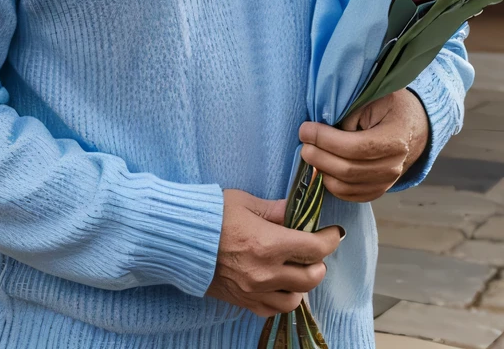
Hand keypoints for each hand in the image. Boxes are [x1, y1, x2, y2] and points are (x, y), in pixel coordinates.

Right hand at [205, 189, 341, 316]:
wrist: (178, 238)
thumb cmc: (210, 214)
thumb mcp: (245, 203)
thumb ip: (276, 210)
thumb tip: (298, 211)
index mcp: (268, 243)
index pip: (315, 248)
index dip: (330, 239)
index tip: (334, 233)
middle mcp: (265, 272)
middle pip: (311, 277)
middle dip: (319, 262)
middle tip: (313, 250)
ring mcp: (254, 291)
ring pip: (295, 298)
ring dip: (302, 283)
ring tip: (296, 268)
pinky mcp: (243, 301)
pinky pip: (273, 309)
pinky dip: (282, 298)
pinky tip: (278, 284)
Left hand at [299, 89, 429, 202]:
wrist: (411, 125)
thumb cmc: (389, 106)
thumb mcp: (373, 97)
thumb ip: (351, 110)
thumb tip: (324, 125)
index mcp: (395, 139)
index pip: (355, 147)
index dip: (326, 140)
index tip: (305, 129)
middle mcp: (394, 166)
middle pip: (348, 170)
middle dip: (319, 157)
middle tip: (303, 143)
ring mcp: (388, 182)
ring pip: (346, 186)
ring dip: (321, 171)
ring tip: (309, 153)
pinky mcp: (378, 190)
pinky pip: (350, 195)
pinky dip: (330, 184)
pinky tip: (321, 167)